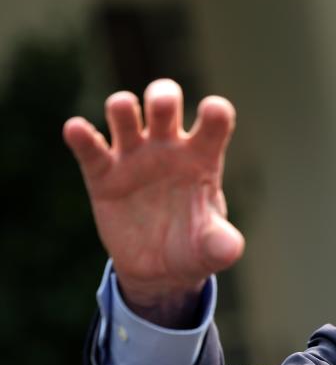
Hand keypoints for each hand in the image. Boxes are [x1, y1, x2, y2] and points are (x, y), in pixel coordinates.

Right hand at [64, 79, 243, 325]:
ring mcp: (134, 157)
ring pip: (124, 114)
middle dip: (162, 96)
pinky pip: (90, 149)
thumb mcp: (211, 248)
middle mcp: (168, 148)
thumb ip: (221, 243)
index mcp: (202, 156)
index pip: (214, 121)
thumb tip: (230, 249)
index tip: (212, 111)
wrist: (159, 268)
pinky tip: (77, 129)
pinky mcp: (103, 175)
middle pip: (164, 103)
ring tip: (123, 109)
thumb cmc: (194, 246)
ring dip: (121, 106)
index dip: (215, 111)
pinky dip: (81, 136)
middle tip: (161, 107)